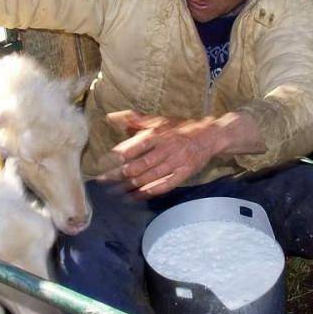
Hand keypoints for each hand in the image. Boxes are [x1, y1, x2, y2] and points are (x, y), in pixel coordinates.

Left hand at [97, 110, 220, 197]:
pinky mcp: (183, 174)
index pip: (132, 147)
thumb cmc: (179, 128)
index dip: (116, 158)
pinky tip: (134, 197)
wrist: (209, 136)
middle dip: (118, 176)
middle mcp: (166, 148)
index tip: (102, 164)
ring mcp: (175, 163)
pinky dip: (147, 193)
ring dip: (129, 187)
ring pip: (148, 177)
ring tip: (113, 192)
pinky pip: (163, 186)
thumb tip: (111, 117)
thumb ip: (134, 119)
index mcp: (157, 134)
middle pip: (138, 165)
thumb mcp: (158, 120)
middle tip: (103, 182)